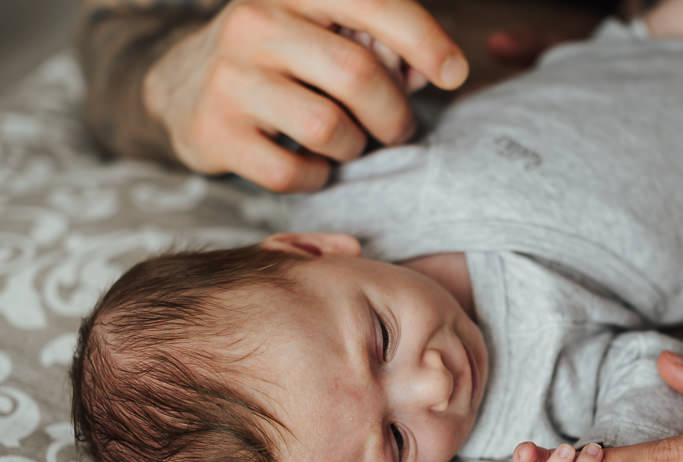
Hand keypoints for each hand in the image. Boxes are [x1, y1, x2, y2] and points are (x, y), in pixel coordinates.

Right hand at [143, 0, 467, 191]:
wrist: (184, 84)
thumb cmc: (282, 57)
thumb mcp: (326, 31)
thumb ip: (383, 45)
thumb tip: (437, 71)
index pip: (374, 2)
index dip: (424, 40)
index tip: (454, 74)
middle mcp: (257, 21)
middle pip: (358, 75)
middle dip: (394, 114)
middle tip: (397, 130)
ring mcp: (230, 76)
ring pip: (328, 128)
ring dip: (355, 148)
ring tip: (350, 143)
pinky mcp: (214, 130)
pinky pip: (292, 173)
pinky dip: (318, 178)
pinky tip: (314, 166)